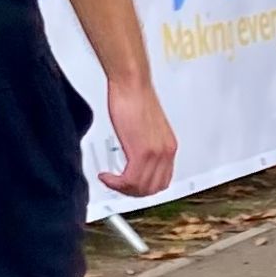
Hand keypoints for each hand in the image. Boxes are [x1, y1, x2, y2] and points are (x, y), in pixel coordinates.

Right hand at [101, 75, 176, 196]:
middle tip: (117, 185)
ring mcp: (155, 153)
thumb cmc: (135, 98)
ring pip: (141, 188)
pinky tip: (106, 176)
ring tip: (110, 180)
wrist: (131, 84)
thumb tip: (134, 159)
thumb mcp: (144, 129)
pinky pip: (129, 180)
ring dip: (122, 189)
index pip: (162, 181)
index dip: (143, 188)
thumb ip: (143, 146)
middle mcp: (166, 152)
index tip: (129, 184)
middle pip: (152, 189)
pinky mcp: (141, 152)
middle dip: (131, 192)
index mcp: (168, 147)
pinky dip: (115, 183)